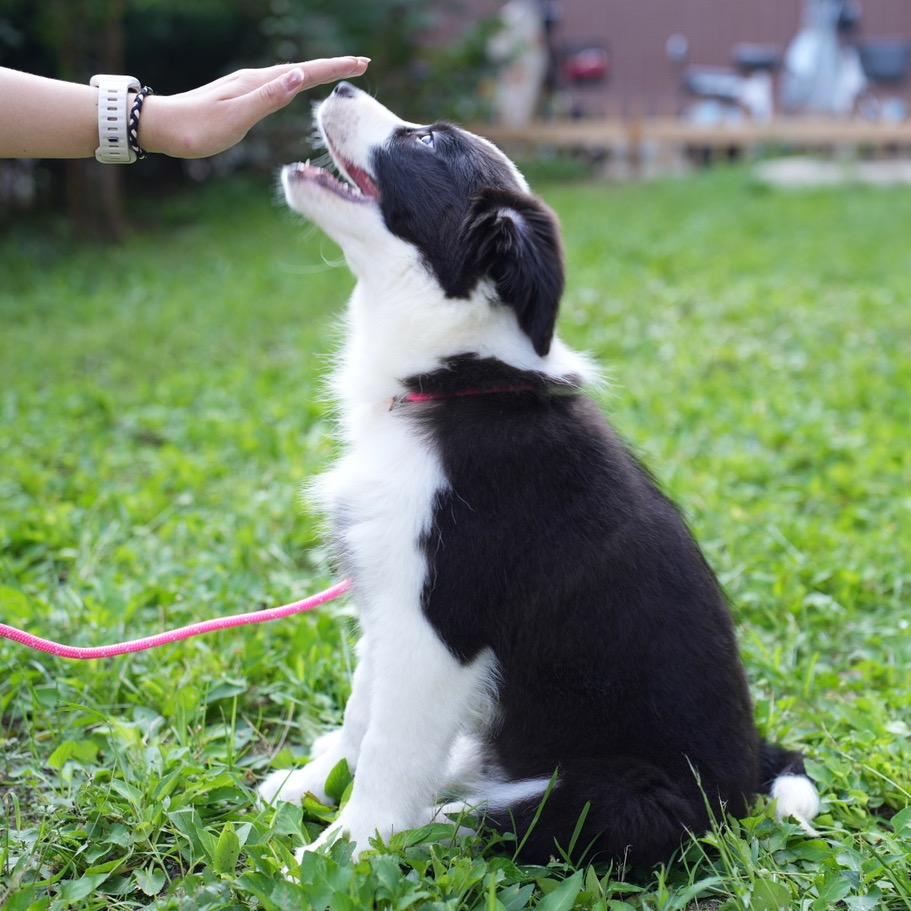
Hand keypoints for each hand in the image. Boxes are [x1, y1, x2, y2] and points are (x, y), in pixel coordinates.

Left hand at [139, 57, 368, 158]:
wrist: (160, 128)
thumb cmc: (196, 129)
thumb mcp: (235, 118)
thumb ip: (268, 99)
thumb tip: (297, 77)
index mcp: (256, 84)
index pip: (303, 73)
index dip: (333, 69)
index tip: (361, 64)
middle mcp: (252, 80)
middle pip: (300, 70)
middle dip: (331, 67)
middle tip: (360, 66)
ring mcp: (245, 87)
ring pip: (288, 76)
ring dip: (315, 74)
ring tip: (337, 73)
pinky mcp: (238, 96)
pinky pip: (276, 86)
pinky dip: (295, 83)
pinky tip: (295, 86)